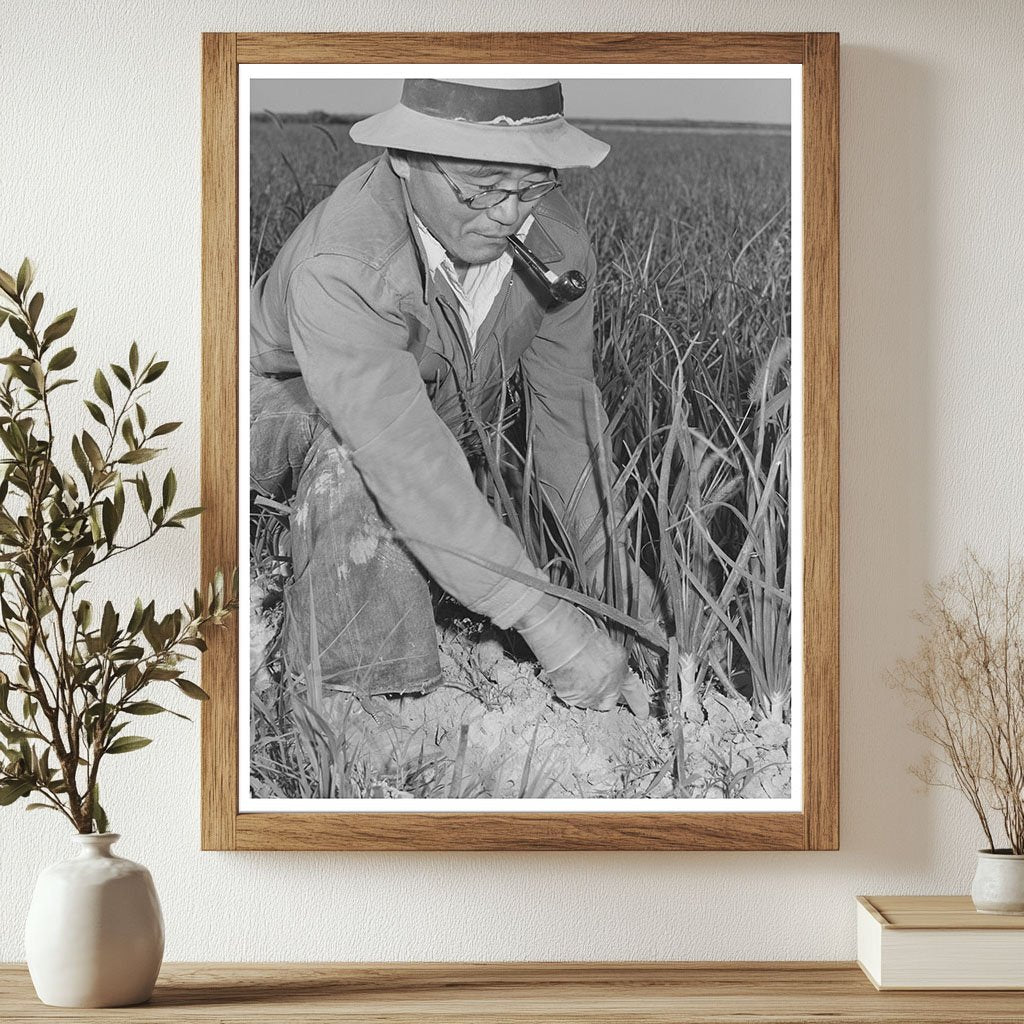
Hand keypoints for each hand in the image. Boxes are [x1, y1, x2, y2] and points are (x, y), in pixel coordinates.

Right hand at [515, 598, 648, 716]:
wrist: (564, 641)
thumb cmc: (582, 634)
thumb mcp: (607, 646)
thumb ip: (613, 662)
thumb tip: (608, 667)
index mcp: (620, 670)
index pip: (632, 689)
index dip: (638, 702)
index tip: (643, 713)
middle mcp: (609, 687)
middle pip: (609, 700)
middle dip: (603, 694)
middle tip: (591, 680)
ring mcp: (590, 695)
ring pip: (590, 701)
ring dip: (585, 692)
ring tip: (574, 671)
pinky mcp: (572, 698)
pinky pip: (573, 699)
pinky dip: (570, 690)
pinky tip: (566, 674)